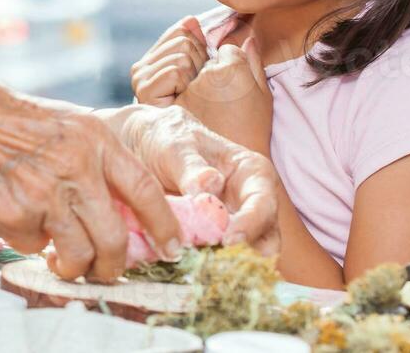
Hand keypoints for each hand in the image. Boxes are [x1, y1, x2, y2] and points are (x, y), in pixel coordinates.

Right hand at [0, 69, 181, 282]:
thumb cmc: (11, 122)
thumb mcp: (67, 124)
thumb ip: (98, 162)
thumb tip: (127, 212)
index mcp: (94, 138)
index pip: (145, 190)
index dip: (163, 225)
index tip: (172, 247)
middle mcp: (75, 165)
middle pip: (114, 238)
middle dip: (114, 265)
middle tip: (107, 270)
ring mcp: (44, 193)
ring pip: (79, 254)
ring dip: (74, 267)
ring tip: (63, 261)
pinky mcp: (14, 215)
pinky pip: (35, 246)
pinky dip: (29, 242)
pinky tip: (17, 217)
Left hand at [109, 100, 279, 254]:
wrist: (146, 147)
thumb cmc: (167, 139)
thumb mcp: (175, 145)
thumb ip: (191, 166)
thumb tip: (209, 185)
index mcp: (253, 174)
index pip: (263, 204)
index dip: (250, 225)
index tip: (228, 239)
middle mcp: (251, 204)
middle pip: (263, 240)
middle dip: (243, 256)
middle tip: (214, 264)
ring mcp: (234, 226)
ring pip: (242, 258)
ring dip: (223, 267)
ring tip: (198, 270)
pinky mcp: (213, 242)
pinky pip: (216, 262)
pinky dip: (205, 268)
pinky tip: (186, 270)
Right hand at [130, 16, 208, 106]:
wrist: (208, 142)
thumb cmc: (213, 108)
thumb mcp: (208, 68)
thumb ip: (199, 43)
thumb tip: (191, 20)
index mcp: (155, 59)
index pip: (181, 30)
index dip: (202, 47)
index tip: (202, 71)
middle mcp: (142, 67)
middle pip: (183, 39)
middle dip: (199, 61)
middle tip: (196, 87)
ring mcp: (140, 78)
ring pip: (182, 55)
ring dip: (194, 75)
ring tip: (189, 96)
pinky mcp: (143, 90)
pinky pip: (176, 71)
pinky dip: (186, 84)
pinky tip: (182, 99)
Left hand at [177, 37, 272, 155]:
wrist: (235, 162)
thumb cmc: (254, 129)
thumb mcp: (263, 95)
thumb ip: (253, 62)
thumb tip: (246, 39)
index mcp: (232, 68)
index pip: (226, 50)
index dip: (231, 65)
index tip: (236, 85)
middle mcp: (206, 74)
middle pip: (204, 57)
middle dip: (211, 70)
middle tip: (223, 96)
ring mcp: (188, 88)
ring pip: (188, 70)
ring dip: (196, 80)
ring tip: (211, 105)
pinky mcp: (174, 101)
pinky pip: (175, 86)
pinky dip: (183, 93)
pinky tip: (196, 111)